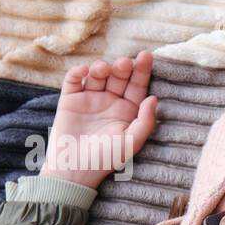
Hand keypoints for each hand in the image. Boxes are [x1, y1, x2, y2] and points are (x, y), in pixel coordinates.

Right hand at [39, 50, 157, 188]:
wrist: (74, 168)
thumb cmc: (106, 159)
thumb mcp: (131, 142)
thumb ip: (145, 121)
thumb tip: (154, 98)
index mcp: (128, 111)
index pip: (137, 86)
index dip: (142, 70)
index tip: (146, 55)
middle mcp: (110, 102)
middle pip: (118, 77)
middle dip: (122, 67)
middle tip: (124, 64)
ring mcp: (89, 99)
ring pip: (97, 75)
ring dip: (101, 67)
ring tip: (103, 70)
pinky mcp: (70, 100)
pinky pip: (73, 80)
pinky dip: (78, 72)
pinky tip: (84, 72)